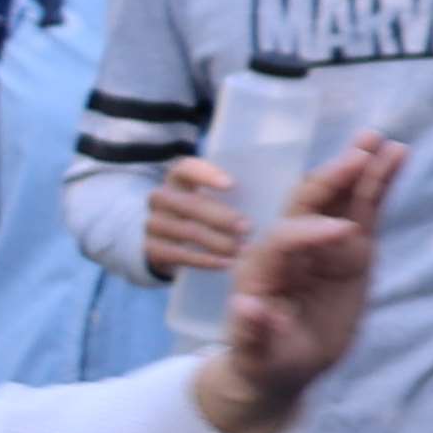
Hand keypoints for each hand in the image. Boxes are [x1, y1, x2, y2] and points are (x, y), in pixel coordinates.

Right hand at [141, 155, 249, 282]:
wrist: (170, 244)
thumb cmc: (207, 215)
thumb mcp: (216, 199)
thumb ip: (237, 192)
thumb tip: (281, 186)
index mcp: (178, 179)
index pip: (185, 168)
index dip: (206, 174)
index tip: (232, 185)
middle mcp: (161, 198)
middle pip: (189, 204)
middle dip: (221, 216)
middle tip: (248, 227)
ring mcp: (153, 224)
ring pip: (186, 231)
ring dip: (218, 242)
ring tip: (243, 250)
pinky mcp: (151, 249)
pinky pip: (179, 255)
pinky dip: (206, 260)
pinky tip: (227, 264)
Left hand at [192, 136, 405, 432]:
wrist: (281, 366)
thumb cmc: (263, 361)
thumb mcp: (254, 355)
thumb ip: (251, 331)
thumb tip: (246, 306)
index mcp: (262, 269)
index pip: (285, 238)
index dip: (312, 232)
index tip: (346, 233)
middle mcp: (290, 247)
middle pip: (308, 203)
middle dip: (332, 178)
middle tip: (359, 154)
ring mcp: (322, 246)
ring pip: (340, 199)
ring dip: (358, 169)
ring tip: (380, 140)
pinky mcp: (350, 250)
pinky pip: (365, 211)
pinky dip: (379, 185)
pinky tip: (395, 158)